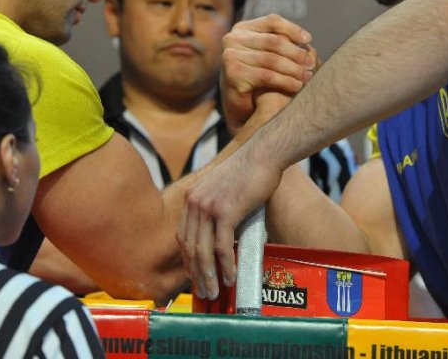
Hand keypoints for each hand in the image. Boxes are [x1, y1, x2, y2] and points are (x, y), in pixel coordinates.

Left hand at [177, 138, 282, 299]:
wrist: (264, 155)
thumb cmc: (250, 172)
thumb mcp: (223, 190)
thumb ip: (217, 210)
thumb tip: (222, 237)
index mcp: (191, 197)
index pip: (183, 236)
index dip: (188, 260)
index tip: (196, 276)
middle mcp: (195, 202)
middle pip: (190, 247)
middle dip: (196, 274)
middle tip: (204, 292)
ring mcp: (208, 207)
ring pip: (203, 251)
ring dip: (209, 276)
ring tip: (215, 292)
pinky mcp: (225, 211)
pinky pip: (222, 247)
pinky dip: (226, 266)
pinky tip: (231, 277)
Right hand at [221, 14, 316, 132]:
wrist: (244, 106)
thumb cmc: (261, 77)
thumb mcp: (270, 54)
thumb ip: (282, 43)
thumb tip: (307, 40)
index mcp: (243, 28)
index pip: (272, 21)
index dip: (292, 29)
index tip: (308, 40)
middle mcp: (233, 38)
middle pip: (273, 41)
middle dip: (295, 52)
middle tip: (311, 63)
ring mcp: (230, 55)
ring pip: (271, 59)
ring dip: (293, 69)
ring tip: (307, 77)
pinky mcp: (233, 73)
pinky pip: (266, 75)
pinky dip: (285, 81)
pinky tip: (297, 86)